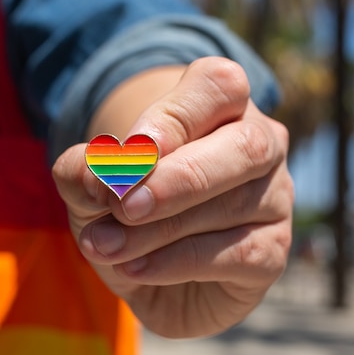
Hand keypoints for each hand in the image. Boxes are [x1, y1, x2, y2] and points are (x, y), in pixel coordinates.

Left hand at [52, 57, 292, 338]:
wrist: (141, 266)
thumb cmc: (122, 207)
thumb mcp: (89, 186)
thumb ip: (80, 171)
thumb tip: (92, 176)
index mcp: (219, 109)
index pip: (218, 86)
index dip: (174, 118)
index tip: (129, 151)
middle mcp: (258, 147)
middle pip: (246, 145)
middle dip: (178, 178)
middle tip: (122, 205)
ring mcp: (273, 200)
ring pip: (232, 206)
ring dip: (157, 231)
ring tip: (102, 245)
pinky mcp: (271, 252)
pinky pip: (238, 255)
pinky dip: (175, 263)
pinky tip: (133, 268)